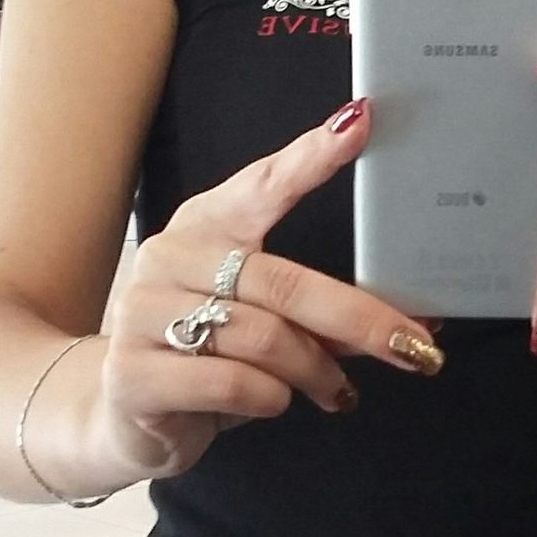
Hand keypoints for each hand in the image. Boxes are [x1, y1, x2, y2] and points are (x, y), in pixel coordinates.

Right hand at [92, 99, 442, 482]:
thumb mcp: (266, 320)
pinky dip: (270, 398)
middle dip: (360, 319)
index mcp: (206, 226)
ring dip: (315, 371)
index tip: (359, 123)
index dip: (311, 156)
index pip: (263, 183)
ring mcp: (143, 313)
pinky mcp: (134, 373)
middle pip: (284, 283)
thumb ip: (323, 312)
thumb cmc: (207, 355)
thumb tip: (408, 325)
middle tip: (413, 347)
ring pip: (263, 338)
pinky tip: (275, 401)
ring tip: (334, 390)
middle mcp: (170, 257)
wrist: (124, 413)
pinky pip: (230, 382)